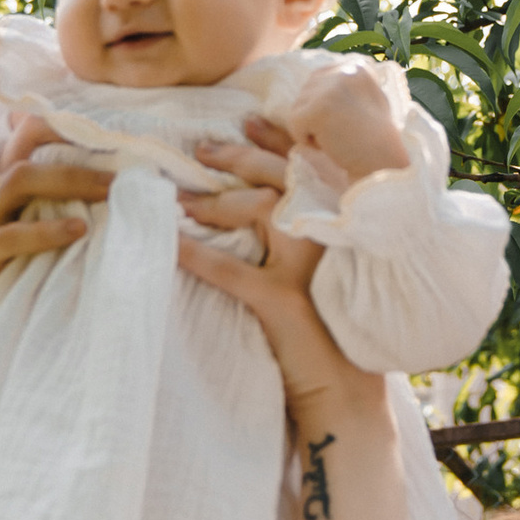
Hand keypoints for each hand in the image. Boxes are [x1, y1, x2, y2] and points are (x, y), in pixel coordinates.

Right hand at [0, 127, 110, 350]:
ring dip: (68, 181)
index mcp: (13, 184)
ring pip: (20, 180)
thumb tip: (129, 187)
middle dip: (80, 161)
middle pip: (33, 154)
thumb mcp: (56, 237)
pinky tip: (78, 231)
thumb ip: (78, 208)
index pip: (29, 135)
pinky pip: (11, 235)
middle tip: (122, 175)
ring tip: (107, 193)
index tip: (108, 132)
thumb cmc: (33, 276)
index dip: (59, 125)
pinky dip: (47, 231)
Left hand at [179, 123, 374, 429]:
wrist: (348, 398)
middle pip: (284, 179)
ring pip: (261, 212)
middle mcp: (334, 237)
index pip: (312, 168)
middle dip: (241, 157)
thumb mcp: (329, 276)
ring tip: (181, 196)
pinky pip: (232, 272)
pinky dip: (197, 256)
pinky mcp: (284, 302)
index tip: (251, 121)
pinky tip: (170, 245)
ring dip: (216, 201)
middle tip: (202, 148)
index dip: (280, 142)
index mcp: (345, 226)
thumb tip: (270, 204)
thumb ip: (311, 239)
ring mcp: (310, 268)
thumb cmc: (335, 334)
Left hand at [283, 55, 409, 188]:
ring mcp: (330, 88)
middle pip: (306, 93)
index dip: (326, 106)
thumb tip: (312, 80)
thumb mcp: (367, 99)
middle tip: (343, 133)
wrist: (383, 163)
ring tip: (338, 139)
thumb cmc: (375, 138)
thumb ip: (344, 86)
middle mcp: (344, 71)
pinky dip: (306, 140)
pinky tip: (329, 145)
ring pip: (298, 109)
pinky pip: (294, 124)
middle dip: (317, 118)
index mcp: (356, 66)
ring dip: (311, 129)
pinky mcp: (318, 109)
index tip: (349, 121)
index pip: (319, 79)